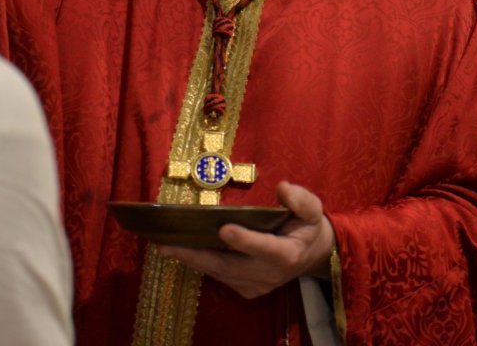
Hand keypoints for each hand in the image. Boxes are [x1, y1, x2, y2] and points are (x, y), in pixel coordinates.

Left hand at [158, 181, 334, 299]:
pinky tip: (179, 250)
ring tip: (164, 246)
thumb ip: (300, 199)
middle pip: (231, 267)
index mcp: (288, 253)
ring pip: (220, 273)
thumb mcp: (312, 208)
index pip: (266, 249)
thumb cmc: (307, 225)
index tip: (224, 229)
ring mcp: (256, 285)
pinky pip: (219, 276)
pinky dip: (200, 263)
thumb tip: (283, 188)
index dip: (245, 241)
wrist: (311, 255)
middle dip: (198, 256)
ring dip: (192, 260)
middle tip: (169, 245)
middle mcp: (269, 274)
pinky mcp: (246, 289)